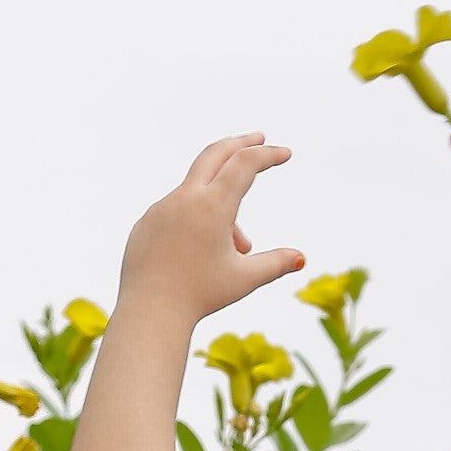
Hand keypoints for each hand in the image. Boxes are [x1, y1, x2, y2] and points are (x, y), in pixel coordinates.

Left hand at [117, 134, 303, 326]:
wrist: (150, 310)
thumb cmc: (200, 297)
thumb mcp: (243, 279)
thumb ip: (274, 264)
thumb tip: (301, 259)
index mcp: (213, 206)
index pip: (245, 164)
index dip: (268, 156)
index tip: (284, 154)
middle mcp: (186, 198)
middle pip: (216, 154)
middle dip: (241, 144)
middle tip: (259, 140)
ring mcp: (163, 207)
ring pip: (199, 196)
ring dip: (223, 210)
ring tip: (238, 246)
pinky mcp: (149, 221)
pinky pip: (177, 213)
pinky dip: (196, 223)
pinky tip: (196, 253)